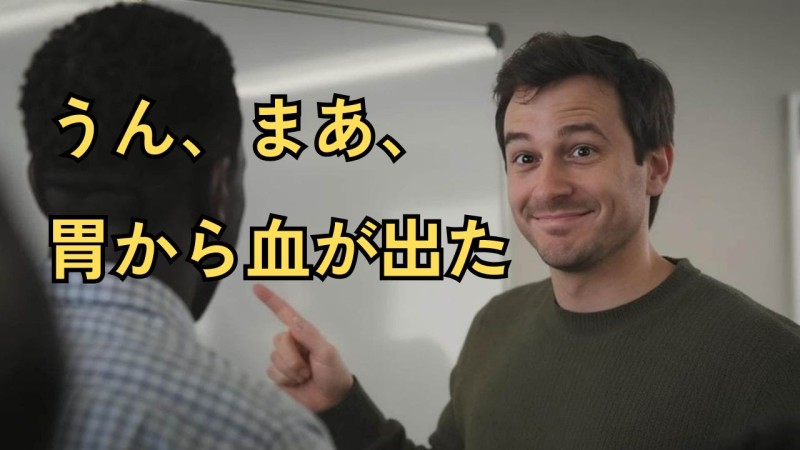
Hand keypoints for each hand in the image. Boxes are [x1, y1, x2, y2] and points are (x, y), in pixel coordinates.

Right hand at [254, 284, 353, 411]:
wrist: (331, 401)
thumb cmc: (334, 373)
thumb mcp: (327, 353)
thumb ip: (310, 336)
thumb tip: (292, 322)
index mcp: (304, 332)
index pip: (285, 313)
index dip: (271, 300)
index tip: (257, 287)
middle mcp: (292, 342)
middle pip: (279, 341)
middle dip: (294, 358)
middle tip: (310, 369)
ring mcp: (284, 358)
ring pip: (275, 358)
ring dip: (291, 371)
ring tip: (306, 376)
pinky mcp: (278, 374)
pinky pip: (271, 372)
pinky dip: (285, 380)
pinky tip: (297, 383)